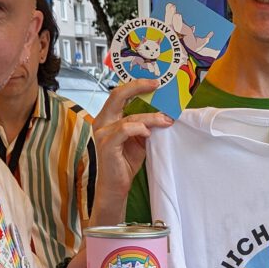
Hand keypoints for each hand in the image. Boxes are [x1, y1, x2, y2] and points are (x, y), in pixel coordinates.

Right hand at [89, 79, 172, 222]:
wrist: (116, 186)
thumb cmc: (126, 162)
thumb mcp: (139, 139)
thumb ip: (145, 125)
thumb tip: (163, 112)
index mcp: (108, 118)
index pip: (119, 94)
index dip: (136, 85)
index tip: (154, 82)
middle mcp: (102, 122)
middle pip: (117, 95)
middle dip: (138, 86)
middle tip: (157, 85)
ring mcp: (102, 133)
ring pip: (129, 117)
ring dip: (151, 118)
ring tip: (166, 121)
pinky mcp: (107, 145)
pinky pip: (125, 130)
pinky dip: (139, 129)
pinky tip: (148, 134)